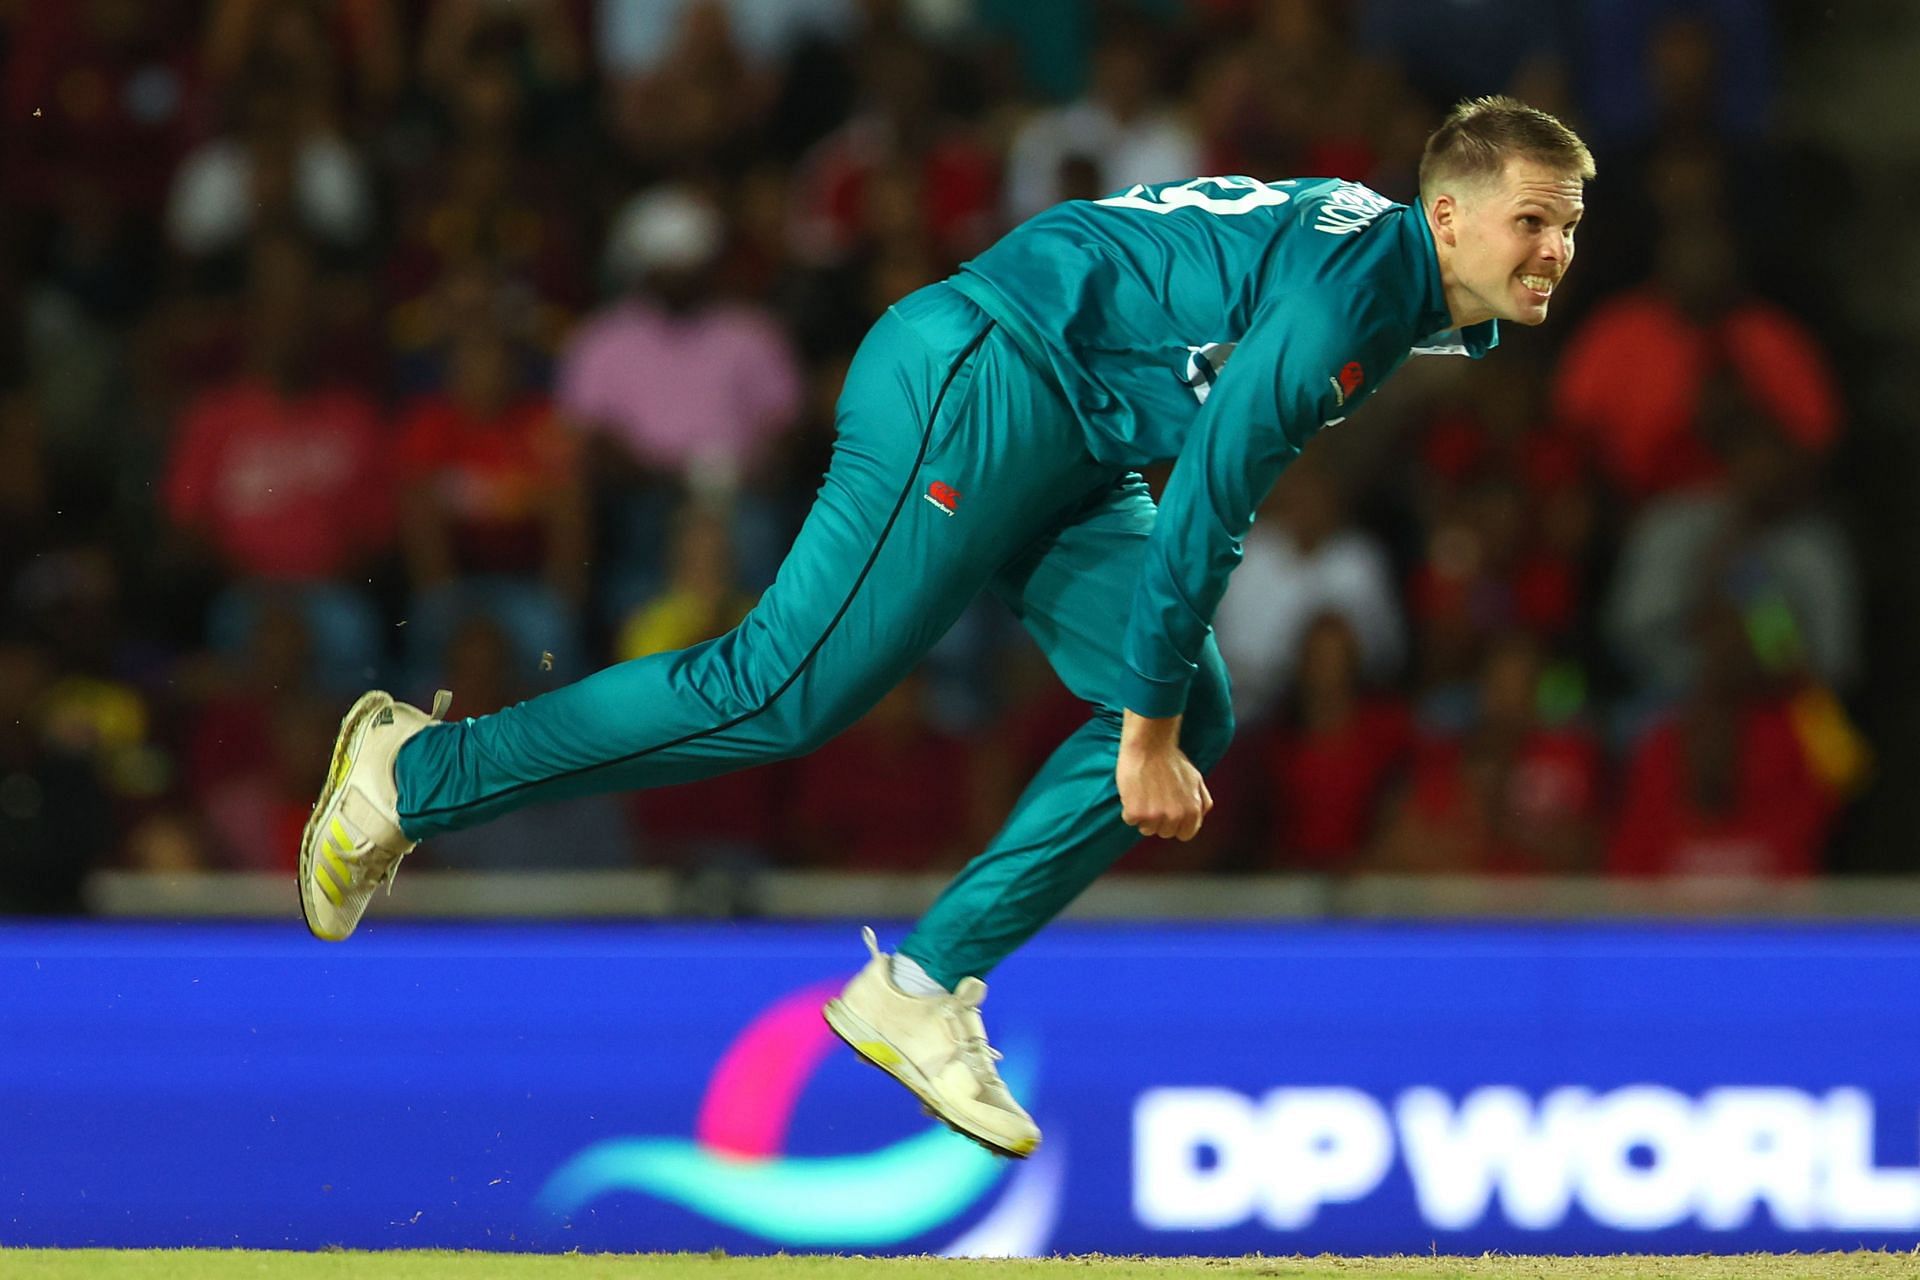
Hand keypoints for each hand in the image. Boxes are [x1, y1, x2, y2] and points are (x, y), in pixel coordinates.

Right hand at [1117, 711, 1213, 840]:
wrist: (1150, 744)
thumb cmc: (1171, 759)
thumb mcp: (1196, 779)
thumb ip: (1202, 801)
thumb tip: (1200, 816)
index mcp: (1193, 810)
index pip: (1186, 834)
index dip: (1176, 824)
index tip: (1168, 813)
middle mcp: (1176, 816)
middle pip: (1165, 833)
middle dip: (1159, 819)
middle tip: (1154, 798)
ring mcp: (1155, 816)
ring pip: (1146, 829)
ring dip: (1143, 815)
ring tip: (1144, 793)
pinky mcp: (1135, 812)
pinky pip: (1129, 820)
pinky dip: (1128, 807)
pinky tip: (1133, 791)